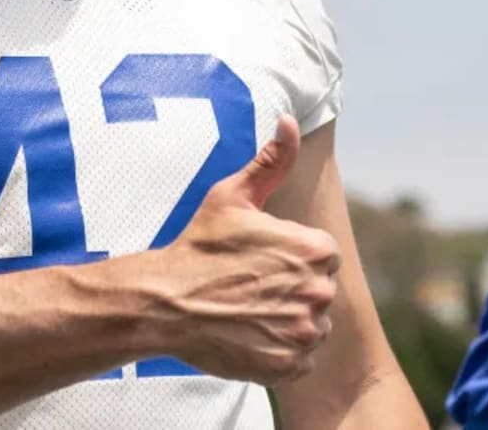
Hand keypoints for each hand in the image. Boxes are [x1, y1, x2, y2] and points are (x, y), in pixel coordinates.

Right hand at [148, 115, 340, 384]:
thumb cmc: (199, 245)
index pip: (321, 254)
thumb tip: (289, 121)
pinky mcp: (290, 366)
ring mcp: (305, 332)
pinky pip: (300, 358)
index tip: (259, 258)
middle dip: (291, 287)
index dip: (289, 255)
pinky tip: (248, 332)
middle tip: (249, 284)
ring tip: (248, 309)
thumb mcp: (231, 197)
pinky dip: (279, 349)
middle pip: (319, 290)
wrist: (166, 302)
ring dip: (288, 319)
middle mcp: (319, 292)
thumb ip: (271, 161)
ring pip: (312, 324)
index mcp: (314, 249)